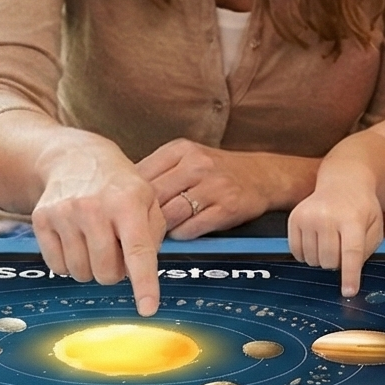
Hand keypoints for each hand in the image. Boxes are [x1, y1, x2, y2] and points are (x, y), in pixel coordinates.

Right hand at [32, 144, 164, 314]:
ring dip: (91, 268)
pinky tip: (75, 241)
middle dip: (114, 272)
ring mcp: (64, 213)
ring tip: (95, 242)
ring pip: (81, 274)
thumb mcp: (148, 200)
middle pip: (107, 273)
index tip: (148, 309)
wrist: (74, 158)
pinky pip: (58, 267)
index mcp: (128, 202)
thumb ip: (153, 237)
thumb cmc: (118, 186)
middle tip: (115, 250)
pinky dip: (69, 263)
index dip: (144, 284)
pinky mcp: (42, 219)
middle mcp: (94, 207)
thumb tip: (142, 273)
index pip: (138, 251)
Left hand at [136, 139, 276, 239]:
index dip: (128, 197)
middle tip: (136, 227)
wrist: (263, 176)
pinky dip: (182, 234)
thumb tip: (120, 193)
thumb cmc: (217, 171)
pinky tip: (181, 232)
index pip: (140, 174)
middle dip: (141, 216)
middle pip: (153, 196)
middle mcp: (197, 164)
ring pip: (170, 214)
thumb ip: (158, 171)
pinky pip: (191, 228)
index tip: (122, 210)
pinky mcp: (227, 208)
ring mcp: (213, 186)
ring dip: (161, 228)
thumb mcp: (187, 158)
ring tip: (158, 232)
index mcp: (181, 150)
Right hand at [288, 176, 384, 296]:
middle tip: (342, 249)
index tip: (348, 292)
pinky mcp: (294, 219)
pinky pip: (296, 252)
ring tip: (330, 241)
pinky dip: (307, 254)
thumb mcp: (375, 226)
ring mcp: (308, 217)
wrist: (343, 182)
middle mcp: (327, 216)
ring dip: (322, 259)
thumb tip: (349, 275)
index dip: (349, 275)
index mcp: (353, 219)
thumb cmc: (362, 208)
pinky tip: (317, 241)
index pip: (351, 253)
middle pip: (329, 261)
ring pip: (312, 260)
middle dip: (337, 264)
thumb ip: (366, 251)